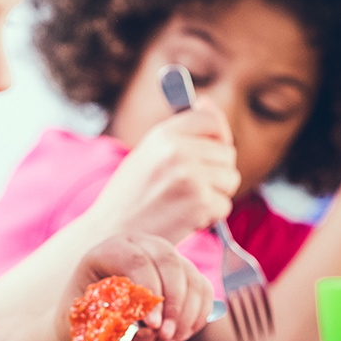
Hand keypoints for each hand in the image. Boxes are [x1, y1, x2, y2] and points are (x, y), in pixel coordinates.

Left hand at [71, 234, 213, 340]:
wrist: (100, 312)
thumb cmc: (90, 314)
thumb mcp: (89, 317)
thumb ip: (108, 322)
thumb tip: (143, 332)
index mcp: (111, 250)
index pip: (136, 260)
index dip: (148, 291)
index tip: (152, 325)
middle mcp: (143, 246)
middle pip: (170, 263)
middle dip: (173, 304)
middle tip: (164, 336)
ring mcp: (168, 257)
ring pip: (191, 279)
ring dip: (185, 316)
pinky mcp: (186, 272)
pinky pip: (203, 291)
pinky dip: (196, 317)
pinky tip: (178, 336)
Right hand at [87, 103, 240, 242]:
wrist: (109, 236)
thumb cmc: (129, 197)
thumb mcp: (146, 153)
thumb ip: (179, 132)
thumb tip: (208, 104)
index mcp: (163, 135)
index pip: (210, 120)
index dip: (218, 136)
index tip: (213, 148)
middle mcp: (177, 151)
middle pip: (226, 154)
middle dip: (215, 172)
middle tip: (187, 188)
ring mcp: (190, 177)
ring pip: (230, 179)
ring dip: (215, 195)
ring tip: (183, 203)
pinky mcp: (199, 203)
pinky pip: (225, 206)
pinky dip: (209, 216)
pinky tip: (184, 219)